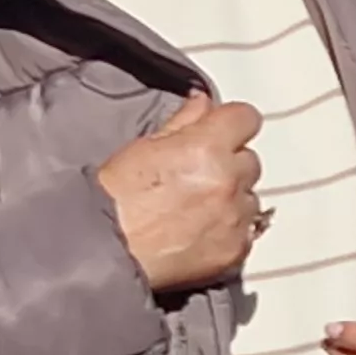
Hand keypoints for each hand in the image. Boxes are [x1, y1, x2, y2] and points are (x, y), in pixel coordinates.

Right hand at [98, 91, 264, 294]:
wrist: (106, 251)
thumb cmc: (115, 200)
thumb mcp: (143, 147)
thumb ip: (182, 122)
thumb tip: (202, 103)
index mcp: (206, 147)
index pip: (246, 118)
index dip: (232, 123)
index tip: (223, 131)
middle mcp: (228, 180)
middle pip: (250, 160)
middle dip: (230, 163)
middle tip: (200, 175)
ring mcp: (234, 217)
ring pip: (250, 197)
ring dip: (232, 198)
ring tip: (197, 208)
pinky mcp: (235, 249)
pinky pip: (246, 232)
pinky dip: (230, 230)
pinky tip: (202, 231)